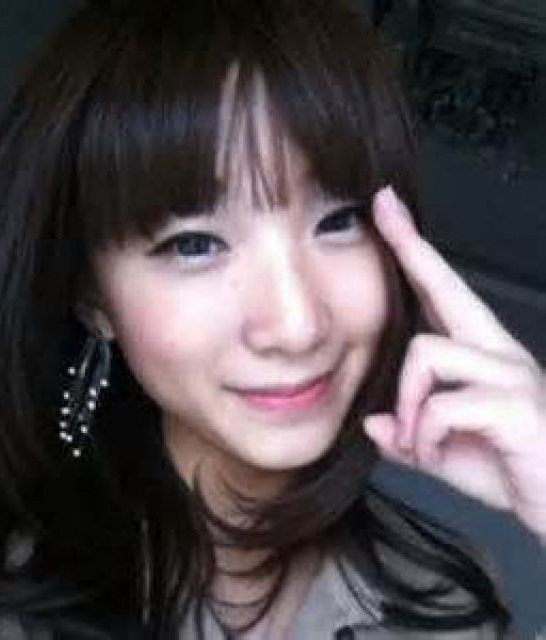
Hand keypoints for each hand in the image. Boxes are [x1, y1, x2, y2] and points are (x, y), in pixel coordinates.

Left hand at [363, 186, 545, 544]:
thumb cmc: (515, 472)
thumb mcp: (447, 454)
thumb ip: (411, 436)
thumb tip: (375, 425)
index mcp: (481, 358)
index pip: (442, 293)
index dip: (415, 250)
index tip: (390, 210)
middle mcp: (498, 354)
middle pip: (446, 288)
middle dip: (410, 245)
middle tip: (384, 207)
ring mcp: (509, 374)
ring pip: (426, 353)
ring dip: (409, 403)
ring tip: (419, 440)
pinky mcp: (514, 403)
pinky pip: (441, 405)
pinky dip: (425, 435)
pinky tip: (436, 454)